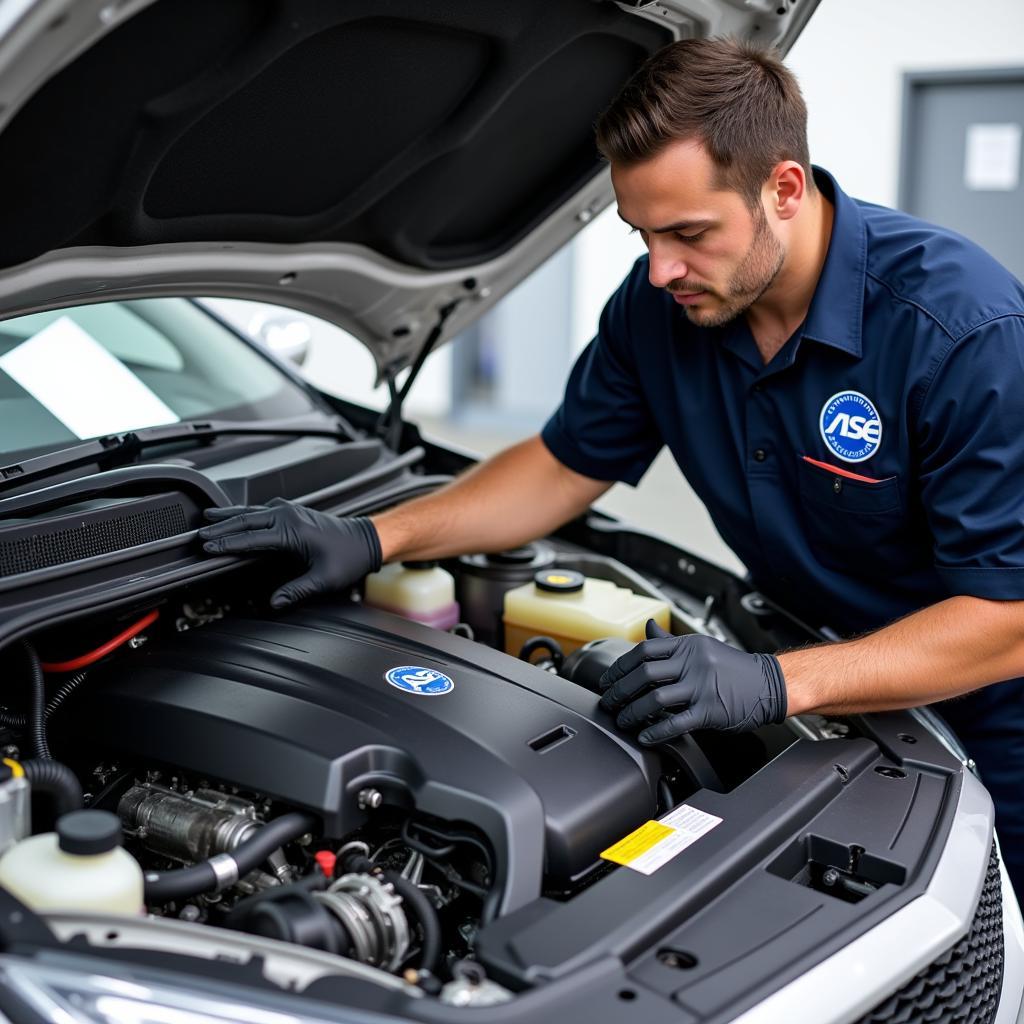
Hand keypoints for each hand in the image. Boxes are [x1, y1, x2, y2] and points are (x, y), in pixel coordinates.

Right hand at [199, 499, 381, 608]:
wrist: (365, 539)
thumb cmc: (348, 558)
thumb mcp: (324, 579)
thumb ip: (297, 590)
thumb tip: (274, 603)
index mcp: (292, 531)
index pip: (251, 537)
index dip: (228, 543)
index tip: (208, 548)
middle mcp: (288, 516)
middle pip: (246, 520)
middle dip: (221, 527)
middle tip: (199, 535)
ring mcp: (289, 511)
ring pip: (251, 511)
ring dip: (228, 516)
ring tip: (207, 519)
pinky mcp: (291, 511)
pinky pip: (260, 510)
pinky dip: (242, 513)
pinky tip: (232, 515)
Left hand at [598, 620, 786, 743]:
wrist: (769, 683)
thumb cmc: (733, 667)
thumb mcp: (701, 646)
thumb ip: (671, 641)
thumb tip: (647, 628)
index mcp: (687, 645)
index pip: (644, 651)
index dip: (620, 667)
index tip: (607, 680)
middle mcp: (692, 663)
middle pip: (644, 674)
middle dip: (620, 691)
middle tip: (609, 703)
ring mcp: (701, 686)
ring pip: (656, 699)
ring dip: (633, 712)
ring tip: (623, 721)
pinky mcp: (710, 710)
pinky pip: (676, 723)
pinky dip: (656, 731)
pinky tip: (645, 736)